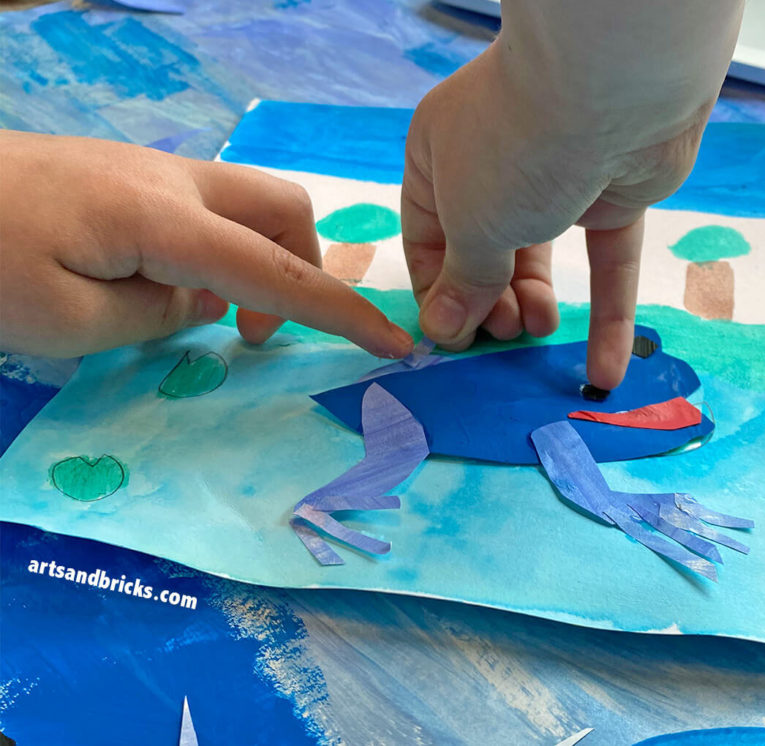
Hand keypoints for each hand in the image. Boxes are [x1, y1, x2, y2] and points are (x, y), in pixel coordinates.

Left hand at [0, 131, 412, 358]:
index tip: (395, 343)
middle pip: (287, 210)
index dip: (344, 313)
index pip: (281, 274)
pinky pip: (208, 209)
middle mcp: (174, 181)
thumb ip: (161, 317)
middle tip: (254, 334)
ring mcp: (151, 171)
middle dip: (305, 270)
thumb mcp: (70, 324)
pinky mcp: (128, 175)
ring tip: (202, 315)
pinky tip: (162, 283)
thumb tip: (205, 303)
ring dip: (257, 263)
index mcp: (166, 220)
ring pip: (250, 206)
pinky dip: (218, 251)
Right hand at [402, 43, 719, 389]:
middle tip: (500, 336)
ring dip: (537, 306)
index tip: (451, 338)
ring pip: (542, 255)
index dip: (438, 293)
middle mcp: (496, 162)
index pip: (428, 238)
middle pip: (486, 250)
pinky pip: (606, 262)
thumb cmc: (516, 148)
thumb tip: (443, 330)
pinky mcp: (613, 193)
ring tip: (535, 334)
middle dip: (491, 301)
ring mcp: (559, 175)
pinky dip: (607, 317)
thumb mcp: (472, 223)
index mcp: (440, 155)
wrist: (613, 86)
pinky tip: (605, 373)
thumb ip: (463, 282)